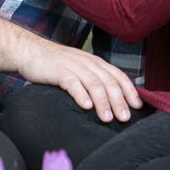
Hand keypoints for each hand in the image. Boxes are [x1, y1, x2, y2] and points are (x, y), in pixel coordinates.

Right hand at [20, 36, 143, 122]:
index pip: (118, 75)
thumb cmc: (57, 65)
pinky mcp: (58, 71)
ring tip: (107, 118)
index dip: (129, 91)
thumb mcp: (80, 69)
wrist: (31, 51)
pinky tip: (85, 106)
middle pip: (108, 82)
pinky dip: (80, 94)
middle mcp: (88, 62)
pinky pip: (72, 83)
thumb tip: (111, 101)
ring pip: (93, 83)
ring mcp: (73, 66)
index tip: (138, 107)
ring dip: (102, 102)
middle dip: (119, 100)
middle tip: (125, 118)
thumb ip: (94, 80)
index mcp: (95, 62)